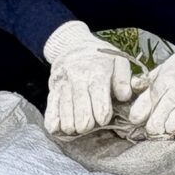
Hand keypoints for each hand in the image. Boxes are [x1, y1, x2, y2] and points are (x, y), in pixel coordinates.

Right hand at [41, 20, 134, 135]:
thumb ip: (123, 80)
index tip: (103, 120)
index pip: (99, 98)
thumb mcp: (118, 61)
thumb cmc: (101, 58)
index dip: (102, 113)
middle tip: (89, 126)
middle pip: (80, 109)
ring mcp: (62, 84)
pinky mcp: (52, 89)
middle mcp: (77, 78)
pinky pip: (50, 109)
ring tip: (77, 129)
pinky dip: (53, 122)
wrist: (73, 45)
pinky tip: (59, 129)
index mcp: (97, 72)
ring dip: (71, 125)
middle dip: (86, 123)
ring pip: (64, 112)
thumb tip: (124, 97)